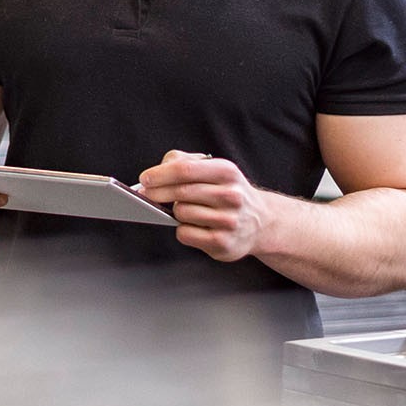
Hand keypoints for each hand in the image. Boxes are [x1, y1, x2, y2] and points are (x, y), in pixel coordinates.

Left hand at [136, 151, 272, 262]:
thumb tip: (156, 173)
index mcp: (226, 172)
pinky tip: (192, 225)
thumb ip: (183, 162)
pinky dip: (182, 230)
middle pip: (181, 192)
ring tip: (185, 209)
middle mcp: (231, 195)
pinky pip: (185, 234)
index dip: (160, 174)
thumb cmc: (226, 191)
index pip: (185, 170)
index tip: (145, 178)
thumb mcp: (213, 168)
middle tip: (146, 194)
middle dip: (157, 193)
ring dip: (175, 212)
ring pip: (181, 213)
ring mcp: (229, 221)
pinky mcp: (223, 243)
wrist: (261, 221)